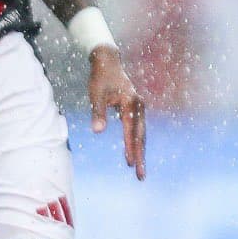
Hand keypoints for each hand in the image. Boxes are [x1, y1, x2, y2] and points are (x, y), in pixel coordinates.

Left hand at [88, 45, 145, 179]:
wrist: (108, 62)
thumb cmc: (100, 78)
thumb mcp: (96, 94)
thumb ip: (98, 112)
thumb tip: (98, 131)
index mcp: (131, 103)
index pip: (131, 130)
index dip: (130, 148)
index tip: (130, 163)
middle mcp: (139, 107)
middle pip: (141, 136)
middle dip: (140, 156)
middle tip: (140, 176)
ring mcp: (139, 108)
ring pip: (141, 134)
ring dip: (140, 152)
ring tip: (138, 170)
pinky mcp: (136, 110)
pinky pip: (138, 130)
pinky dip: (137, 142)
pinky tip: (135, 154)